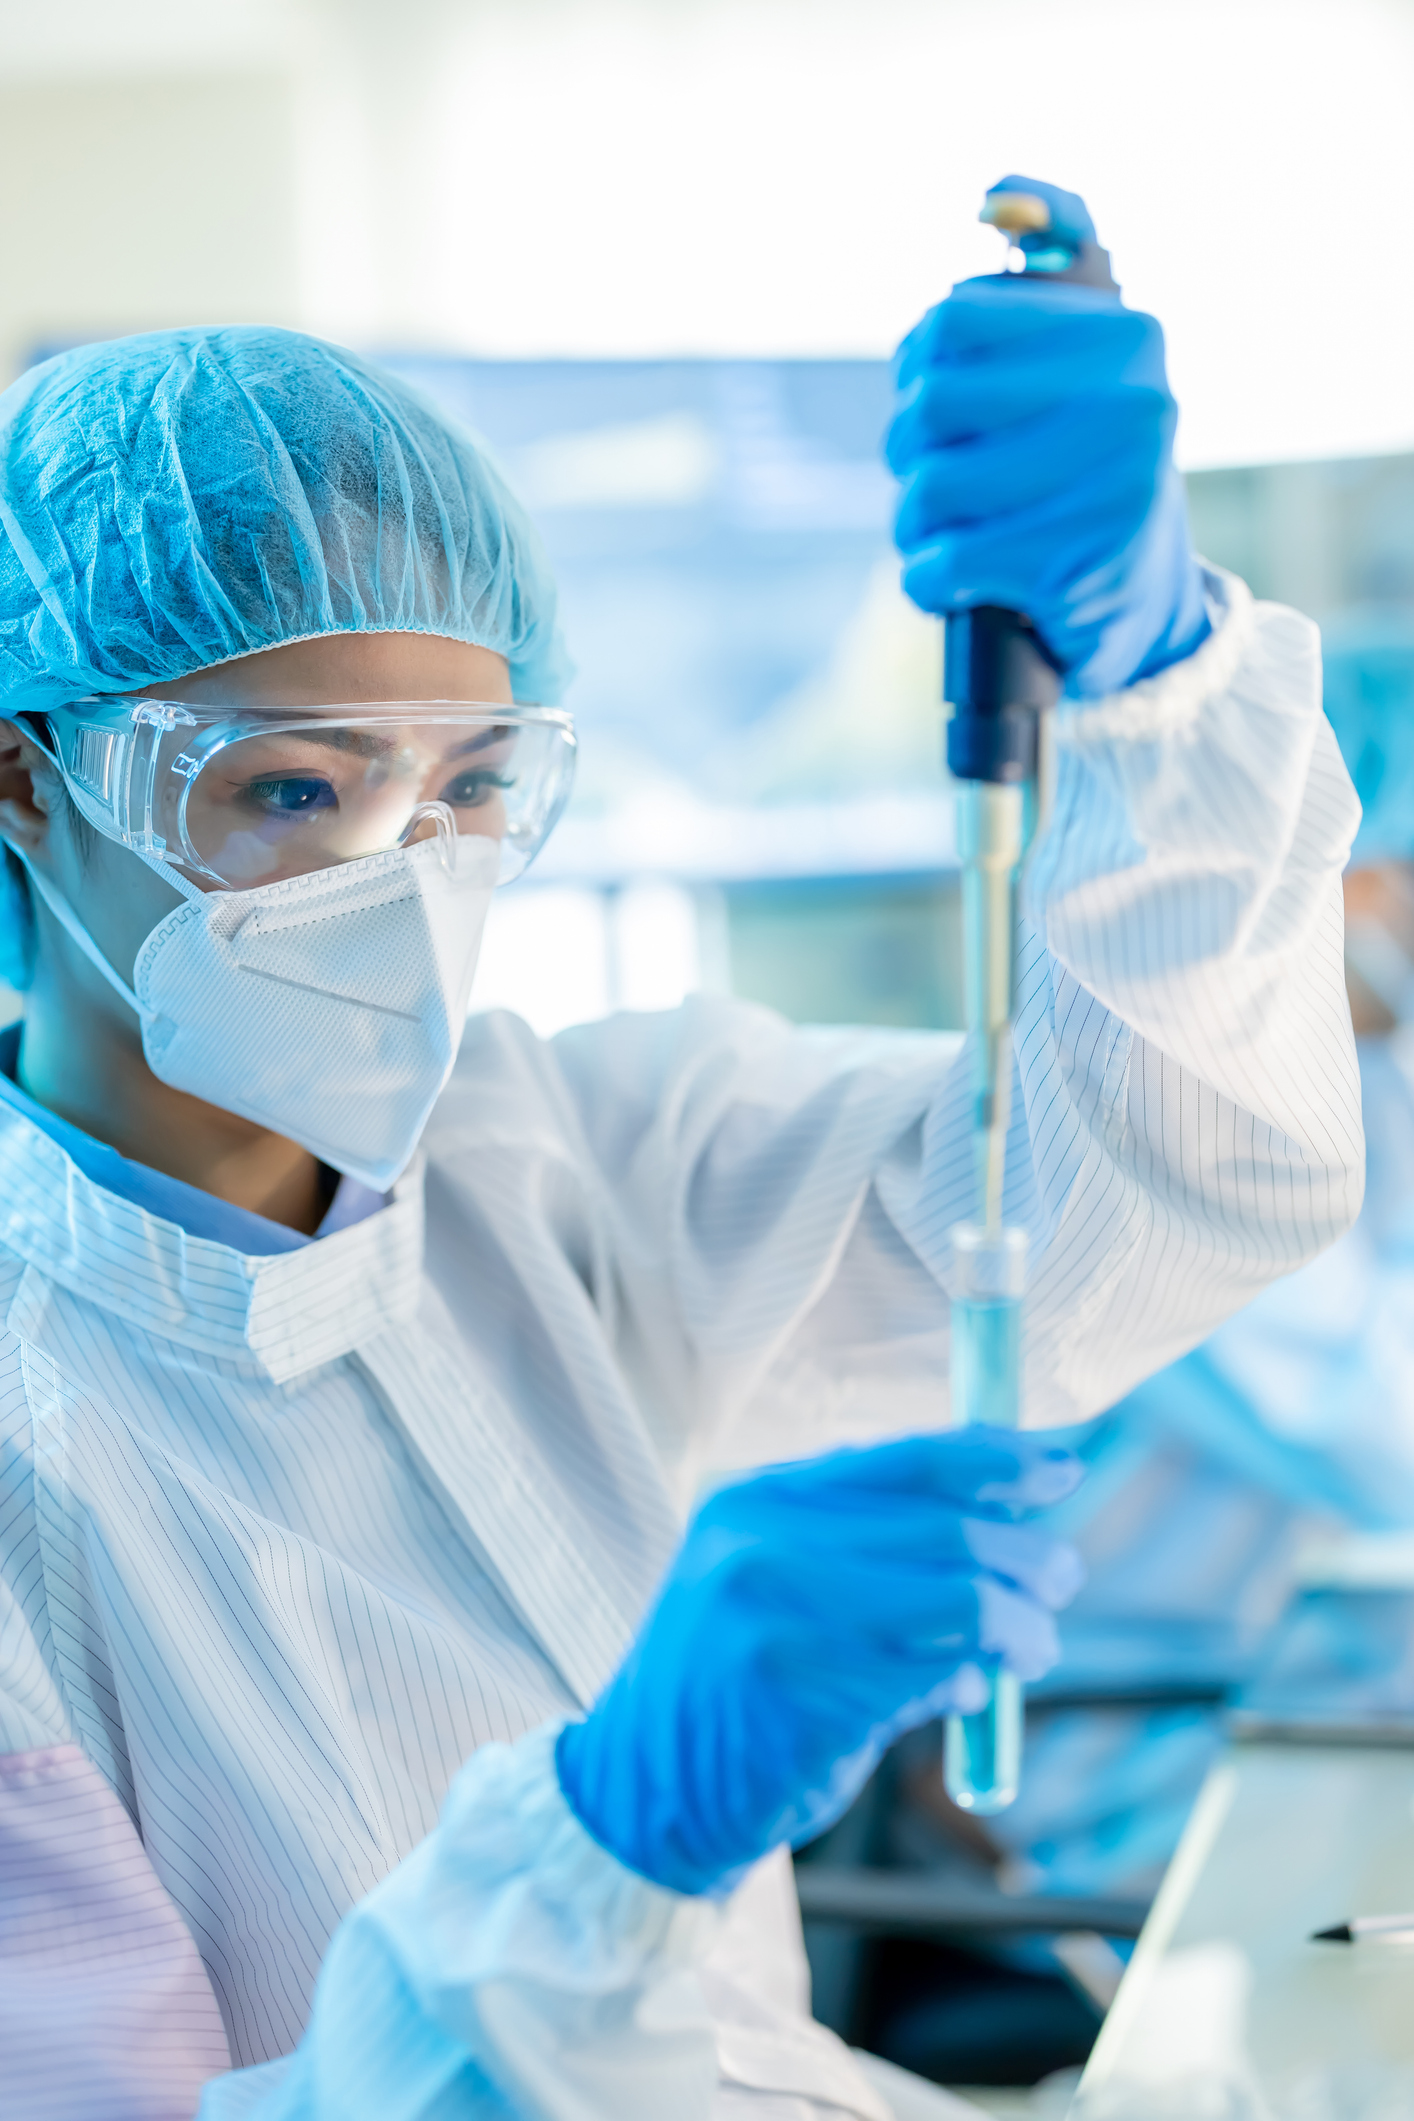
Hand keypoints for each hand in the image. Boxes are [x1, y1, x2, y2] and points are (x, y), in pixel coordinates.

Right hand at [555, 1430, 1083, 1895]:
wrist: (647, 1782)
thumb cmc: (733, 1672)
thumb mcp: (765, 1568)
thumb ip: (857, 1531)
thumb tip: (998, 1501)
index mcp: (759, 1497)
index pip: (908, 1457)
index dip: (999, 1458)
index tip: (1059, 1466)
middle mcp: (766, 1547)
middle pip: (948, 1528)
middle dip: (1028, 1553)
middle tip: (1060, 1578)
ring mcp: (786, 1624)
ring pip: (963, 1603)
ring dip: (1022, 1625)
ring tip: (1033, 1646)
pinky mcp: (814, 1703)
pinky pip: (939, 1679)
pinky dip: (973, 1684)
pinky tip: (967, 1693)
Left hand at [886, 175, 1209, 697]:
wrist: (1146, 614)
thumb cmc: (1086, 480)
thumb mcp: (1079, 366)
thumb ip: (1044, 272)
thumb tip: (994, 192)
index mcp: (1126, 337)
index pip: (951, 320)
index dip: (919, 370)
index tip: (942, 406)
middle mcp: (1130, 403)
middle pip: (930, 403)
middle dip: (913, 453)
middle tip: (939, 485)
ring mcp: (1108, 490)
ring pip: (928, 488)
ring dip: (917, 525)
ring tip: (952, 537)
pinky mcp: (1071, 571)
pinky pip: (939, 565)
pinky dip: (930, 583)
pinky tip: (963, 586)